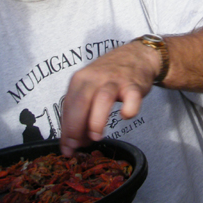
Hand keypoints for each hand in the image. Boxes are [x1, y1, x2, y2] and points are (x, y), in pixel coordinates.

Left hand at [59, 41, 160, 155]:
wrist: (136, 55)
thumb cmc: (109, 76)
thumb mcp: (90, 88)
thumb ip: (82, 113)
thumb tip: (75, 142)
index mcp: (80, 79)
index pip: (68, 106)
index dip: (66, 129)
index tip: (67, 148)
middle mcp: (95, 78)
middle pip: (81, 102)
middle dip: (76, 127)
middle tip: (77, 146)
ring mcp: (115, 80)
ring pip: (102, 98)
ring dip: (96, 120)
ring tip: (95, 137)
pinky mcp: (133, 84)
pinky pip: (131, 97)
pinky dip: (129, 109)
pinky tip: (126, 116)